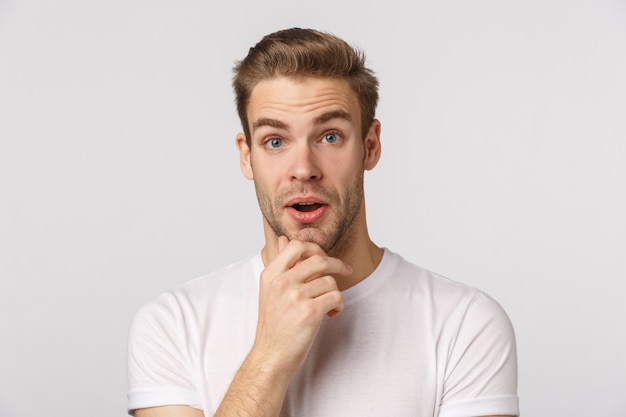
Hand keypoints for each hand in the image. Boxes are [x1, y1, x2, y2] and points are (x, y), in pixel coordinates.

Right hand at [251, 236, 351, 374]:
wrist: (272, 355)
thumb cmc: (274, 324)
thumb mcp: (270, 290)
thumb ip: (280, 264)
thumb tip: (284, 239)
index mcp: (271, 274)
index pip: (296, 246)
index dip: (315, 248)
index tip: (324, 258)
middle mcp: (282, 282)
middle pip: (319, 259)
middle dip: (337, 264)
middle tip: (346, 271)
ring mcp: (295, 297)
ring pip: (330, 281)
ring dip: (335, 292)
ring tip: (329, 305)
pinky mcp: (310, 312)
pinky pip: (335, 296)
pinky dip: (338, 305)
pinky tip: (330, 314)